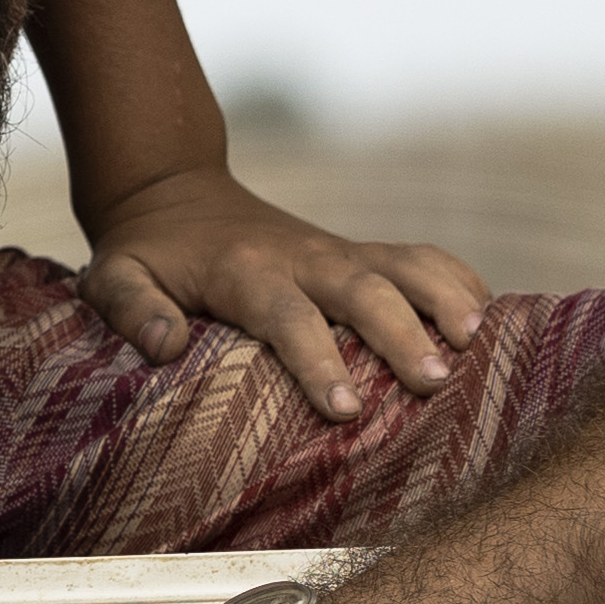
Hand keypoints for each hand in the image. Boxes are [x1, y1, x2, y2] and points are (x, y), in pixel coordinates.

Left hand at [78, 167, 485, 420]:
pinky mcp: (361, 254)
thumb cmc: (147, 255)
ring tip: (478, 343)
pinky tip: (492, 321)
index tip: (344, 408)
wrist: (174, 195)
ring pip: (405, 264)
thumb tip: (164, 345)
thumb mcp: (112, 277)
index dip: (316, 360)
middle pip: (362, 289)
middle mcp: (301, 257)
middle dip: (399, 333)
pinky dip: (459, 280)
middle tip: (432, 383)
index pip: (286, 315)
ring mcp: (338, 252)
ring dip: (445, 298)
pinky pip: (421, 258)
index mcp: (244, 272)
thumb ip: (129, 308)